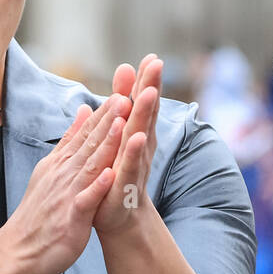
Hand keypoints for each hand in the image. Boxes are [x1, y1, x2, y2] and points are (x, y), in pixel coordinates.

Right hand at [1, 92, 129, 273]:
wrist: (21, 250)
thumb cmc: (40, 213)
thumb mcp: (52, 169)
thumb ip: (70, 140)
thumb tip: (84, 110)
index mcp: (61, 164)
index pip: (85, 134)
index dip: (103, 114)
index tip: (120, 93)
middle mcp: (64, 174)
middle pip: (89, 144)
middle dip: (108, 120)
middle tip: (125, 96)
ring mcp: (67, 194)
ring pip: (90, 166)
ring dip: (105, 145)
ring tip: (121, 125)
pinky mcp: (71, 217)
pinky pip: (86, 200)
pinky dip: (98, 187)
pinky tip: (110, 175)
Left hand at [93, 54, 162, 235]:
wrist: (118, 217)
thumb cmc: (116, 173)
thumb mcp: (116, 139)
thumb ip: (118, 109)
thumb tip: (122, 77)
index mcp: (135, 134)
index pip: (141, 103)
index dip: (145, 81)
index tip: (151, 56)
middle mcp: (140, 146)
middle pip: (146, 112)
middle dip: (150, 87)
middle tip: (156, 63)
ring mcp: (135, 163)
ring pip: (140, 134)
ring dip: (145, 114)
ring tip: (149, 92)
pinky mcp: (124, 182)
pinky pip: (129, 164)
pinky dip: (133, 150)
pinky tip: (137, 136)